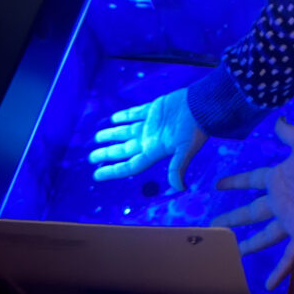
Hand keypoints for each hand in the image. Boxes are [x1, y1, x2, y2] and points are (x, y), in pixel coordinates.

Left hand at [88, 87, 207, 190]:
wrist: (203, 105)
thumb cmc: (195, 129)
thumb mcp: (186, 150)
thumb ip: (178, 167)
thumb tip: (180, 188)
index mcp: (154, 151)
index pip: (129, 165)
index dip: (112, 171)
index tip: (96, 175)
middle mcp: (150, 139)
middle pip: (124, 149)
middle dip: (107, 153)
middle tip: (91, 157)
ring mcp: (150, 124)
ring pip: (125, 132)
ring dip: (111, 134)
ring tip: (97, 137)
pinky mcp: (153, 109)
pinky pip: (134, 114)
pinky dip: (123, 116)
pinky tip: (113, 118)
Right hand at [212, 118, 293, 289]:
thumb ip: (288, 132)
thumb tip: (277, 119)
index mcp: (278, 178)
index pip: (251, 180)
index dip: (235, 182)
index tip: (218, 184)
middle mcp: (281, 200)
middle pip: (253, 211)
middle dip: (234, 217)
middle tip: (215, 224)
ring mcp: (290, 218)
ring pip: (266, 236)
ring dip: (250, 245)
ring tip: (234, 253)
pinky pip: (290, 256)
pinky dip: (280, 270)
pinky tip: (267, 285)